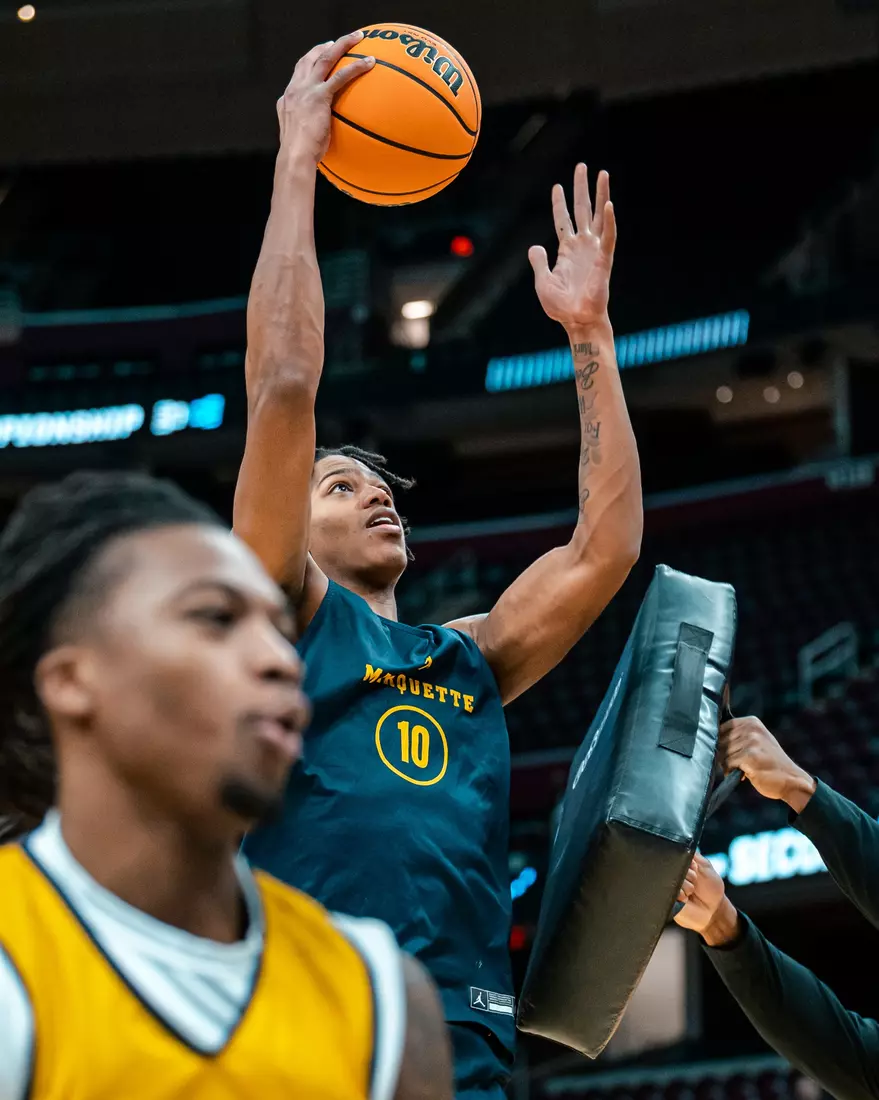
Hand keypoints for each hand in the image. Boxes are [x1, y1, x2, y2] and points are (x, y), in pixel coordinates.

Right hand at [277, 32, 374, 162]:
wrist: (295, 155)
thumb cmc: (300, 155)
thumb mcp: (298, 137)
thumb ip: (307, 128)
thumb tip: (319, 134)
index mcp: (288, 98)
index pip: (299, 72)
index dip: (310, 61)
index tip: (321, 54)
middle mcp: (295, 89)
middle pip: (309, 59)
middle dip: (324, 47)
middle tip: (337, 42)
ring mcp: (306, 90)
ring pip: (325, 58)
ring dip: (343, 44)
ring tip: (358, 38)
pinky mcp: (319, 96)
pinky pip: (340, 76)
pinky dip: (356, 67)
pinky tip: (370, 63)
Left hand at [528, 164, 616, 329]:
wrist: (577, 321)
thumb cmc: (561, 306)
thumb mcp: (542, 282)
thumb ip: (538, 263)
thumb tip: (534, 247)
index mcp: (567, 251)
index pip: (563, 220)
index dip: (559, 204)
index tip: (557, 186)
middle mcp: (582, 246)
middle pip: (582, 210)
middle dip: (582, 188)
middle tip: (582, 167)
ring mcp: (594, 250)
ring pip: (598, 216)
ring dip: (600, 194)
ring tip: (602, 173)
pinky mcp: (604, 260)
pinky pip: (608, 237)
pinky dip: (609, 221)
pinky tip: (609, 205)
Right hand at [674, 854, 736, 944]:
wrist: (713, 911)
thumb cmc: (710, 888)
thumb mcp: (705, 866)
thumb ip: (693, 854)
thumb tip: (681, 844)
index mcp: (680, 864)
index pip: (675, 855)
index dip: (687, 863)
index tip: (695, 868)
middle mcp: (672, 874)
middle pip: (672, 867)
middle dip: (687, 874)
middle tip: (694, 881)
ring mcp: (668, 886)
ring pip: (671, 880)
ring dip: (685, 886)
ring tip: (691, 892)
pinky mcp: (667, 899)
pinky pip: (669, 893)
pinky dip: (680, 895)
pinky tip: (686, 899)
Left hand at [720, 716, 815, 810]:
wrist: (792, 781)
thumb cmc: (770, 764)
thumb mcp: (758, 742)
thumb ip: (738, 737)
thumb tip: (710, 738)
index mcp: (752, 722)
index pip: (722, 727)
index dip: (719, 742)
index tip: (727, 752)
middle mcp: (751, 729)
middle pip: (720, 741)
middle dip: (723, 755)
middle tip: (736, 764)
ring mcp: (751, 742)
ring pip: (723, 754)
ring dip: (728, 765)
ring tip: (743, 769)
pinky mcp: (750, 756)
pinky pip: (728, 764)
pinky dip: (731, 772)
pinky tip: (744, 775)